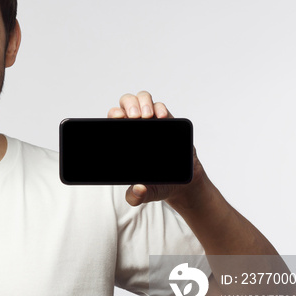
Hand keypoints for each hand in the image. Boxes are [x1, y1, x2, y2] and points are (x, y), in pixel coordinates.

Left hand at [108, 91, 203, 206]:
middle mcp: (134, 127)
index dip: (112, 115)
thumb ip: (136, 196)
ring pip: (142, 99)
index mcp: (122, 140)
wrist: (183, 183)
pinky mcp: (167, 122)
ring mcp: (151, 122)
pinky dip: (160, 108)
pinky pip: (160, 107)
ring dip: (143, 102)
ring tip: (147, 115)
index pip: (112, 121)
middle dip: (128, 105)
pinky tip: (162, 117)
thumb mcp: (146, 193)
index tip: (117, 118)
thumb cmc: (158, 184)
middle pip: (125, 104)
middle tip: (134, 117)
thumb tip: (137, 190)